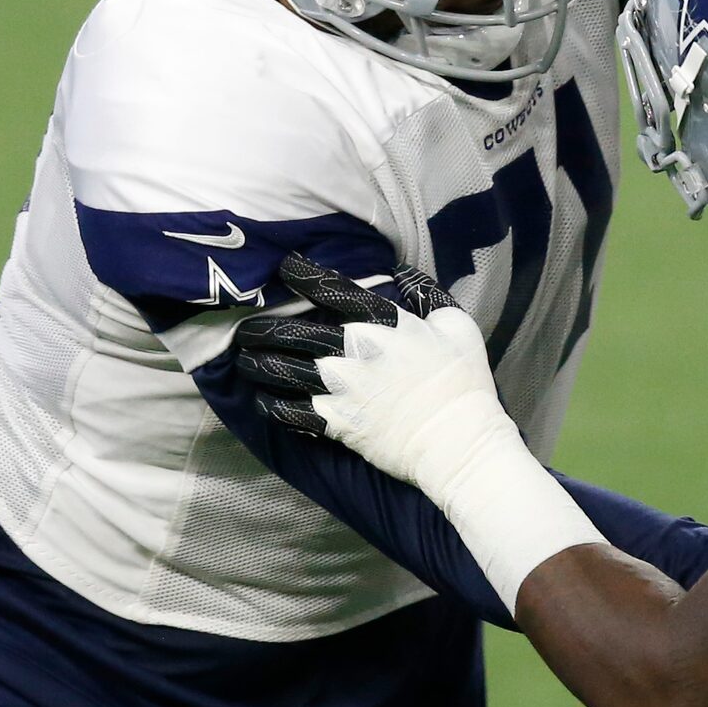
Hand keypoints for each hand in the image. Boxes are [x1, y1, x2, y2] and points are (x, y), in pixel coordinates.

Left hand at [235, 256, 519, 499]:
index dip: (300, 273)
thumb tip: (401, 273)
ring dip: (256, 362)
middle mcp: (351, 351)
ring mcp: (339, 389)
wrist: (457, 439)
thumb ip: (426, 294)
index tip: (284, 267)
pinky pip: (288, 411)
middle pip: (290, 330)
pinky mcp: (335, 423)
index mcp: (381, 323)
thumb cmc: (463, 381)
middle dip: (261, 326)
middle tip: (247, 327)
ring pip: (280, 368)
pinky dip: (270, 404)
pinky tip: (262, 399)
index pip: (329, 288)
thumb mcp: (457, 325)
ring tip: (244, 358)